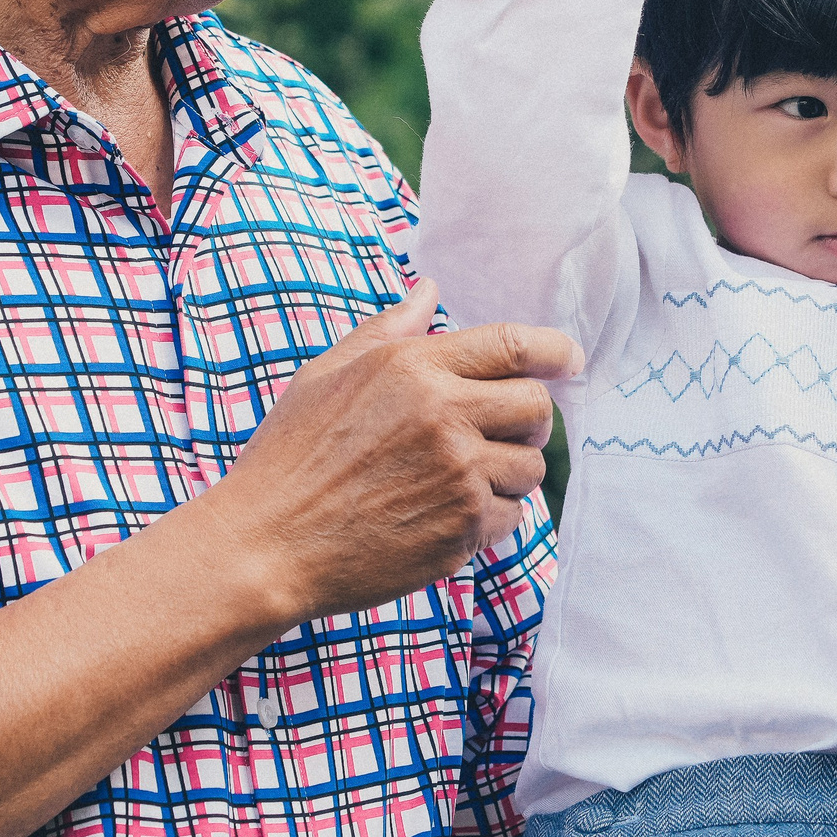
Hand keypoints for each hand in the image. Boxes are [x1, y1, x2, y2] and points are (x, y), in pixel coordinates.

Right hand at [208, 282, 583, 624]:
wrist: (267, 546)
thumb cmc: (289, 458)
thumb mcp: (326, 376)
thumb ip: (388, 330)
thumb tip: (430, 290)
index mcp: (413, 368)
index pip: (513, 345)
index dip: (554, 350)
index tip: (570, 361)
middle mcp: (444, 416)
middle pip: (537, 407)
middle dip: (529, 420)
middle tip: (499, 434)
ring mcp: (458, 475)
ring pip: (529, 468)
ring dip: (508, 474)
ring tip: (459, 481)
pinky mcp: (462, 529)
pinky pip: (511, 517)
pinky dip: (490, 518)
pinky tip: (444, 516)